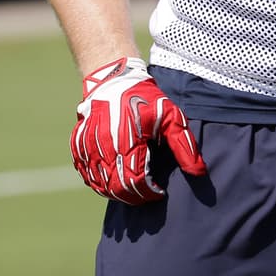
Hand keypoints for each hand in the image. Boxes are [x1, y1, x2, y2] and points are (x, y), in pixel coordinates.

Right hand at [70, 56, 206, 203]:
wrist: (114, 79)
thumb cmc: (146, 99)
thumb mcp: (171, 116)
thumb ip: (184, 145)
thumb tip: (198, 172)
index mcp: (128, 140)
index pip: (135, 182)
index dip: (149, 193)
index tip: (159, 191)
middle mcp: (104, 146)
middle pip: (116, 188)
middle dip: (134, 196)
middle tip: (147, 192)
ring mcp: (88, 146)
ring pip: (100, 184)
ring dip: (116, 191)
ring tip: (132, 187)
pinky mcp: (78, 144)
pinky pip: (86, 173)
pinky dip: (98, 182)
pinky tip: (112, 179)